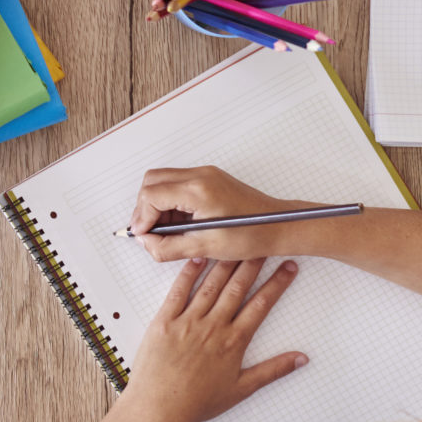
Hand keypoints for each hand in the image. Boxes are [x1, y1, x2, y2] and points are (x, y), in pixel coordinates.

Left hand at [117, 258, 305, 421]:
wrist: (159, 408)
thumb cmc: (197, 403)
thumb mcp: (242, 389)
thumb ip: (273, 370)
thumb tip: (301, 359)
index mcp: (234, 341)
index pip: (261, 305)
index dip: (277, 284)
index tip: (289, 267)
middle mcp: (213, 326)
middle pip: (238, 287)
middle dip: (254, 263)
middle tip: (264, 242)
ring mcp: (188, 321)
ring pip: (211, 284)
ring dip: (225, 261)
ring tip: (235, 240)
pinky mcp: (165, 321)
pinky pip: (178, 291)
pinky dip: (188, 272)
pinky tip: (197, 256)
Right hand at [129, 166, 301, 262]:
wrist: (280, 226)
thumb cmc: (251, 235)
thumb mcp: (205, 247)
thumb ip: (168, 247)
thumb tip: (146, 243)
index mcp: (198, 190)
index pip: (151, 194)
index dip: (142, 217)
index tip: (143, 235)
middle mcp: (200, 175)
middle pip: (152, 180)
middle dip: (144, 206)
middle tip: (149, 231)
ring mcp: (205, 174)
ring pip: (163, 179)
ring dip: (157, 203)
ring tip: (166, 230)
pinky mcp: (210, 178)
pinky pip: (178, 183)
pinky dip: (170, 201)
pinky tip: (179, 223)